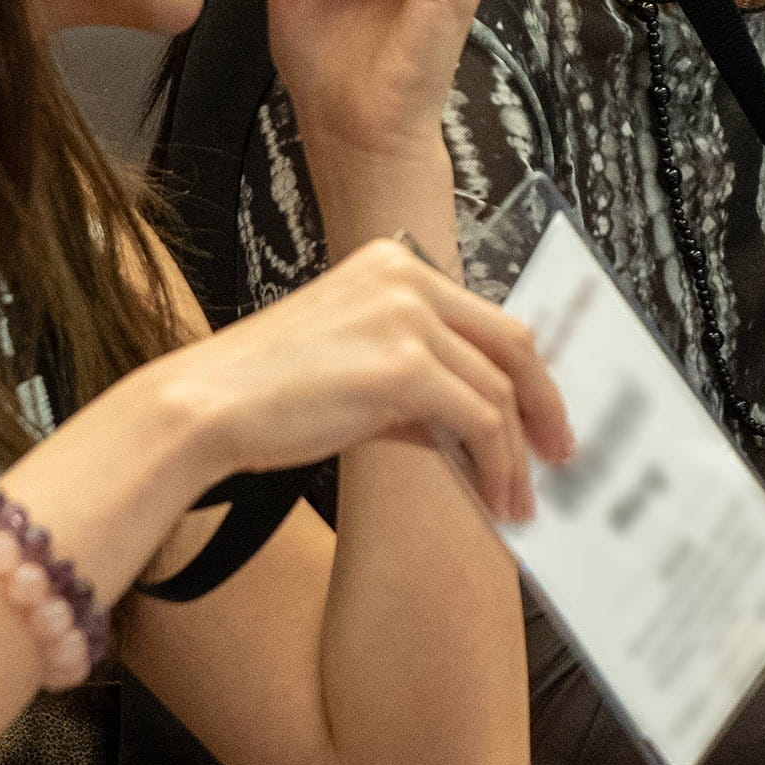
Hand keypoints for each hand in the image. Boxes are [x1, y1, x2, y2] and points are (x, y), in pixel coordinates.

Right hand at [132, 237, 572, 519]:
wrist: (204, 407)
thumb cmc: (266, 394)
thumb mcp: (356, 370)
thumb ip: (420, 385)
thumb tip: (477, 430)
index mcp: (394, 264)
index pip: (486, 318)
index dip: (525, 374)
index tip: (542, 418)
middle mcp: (408, 277)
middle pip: (512, 343)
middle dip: (544, 406)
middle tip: (559, 456)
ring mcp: (408, 317)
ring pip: (498, 390)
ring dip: (517, 454)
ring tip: (519, 500)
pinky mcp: (403, 366)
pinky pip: (478, 420)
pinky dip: (496, 465)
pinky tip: (494, 497)